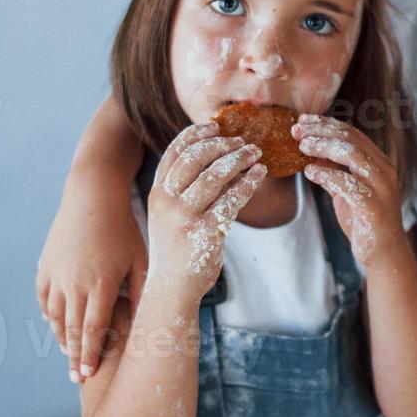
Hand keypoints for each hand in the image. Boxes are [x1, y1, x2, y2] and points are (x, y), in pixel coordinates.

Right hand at [38, 164, 148, 384]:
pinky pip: (43, 297)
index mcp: (101, 284)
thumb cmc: (124, 228)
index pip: (94, 329)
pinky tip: (54, 325)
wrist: (92, 197)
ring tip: (68, 355)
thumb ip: (144, 289)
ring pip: (55, 316)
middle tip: (77, 378)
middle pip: (72, 329)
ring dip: (61, 338)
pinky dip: (48, 314)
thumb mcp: (141, 258)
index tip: (88, 375)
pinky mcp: (45, 265)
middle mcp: (74, 283)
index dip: (90, 355)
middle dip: (74, 356)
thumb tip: (150, 318)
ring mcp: (56, 275)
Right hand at [145, 122, 266, 297]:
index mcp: (158, 193)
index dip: (195, 135)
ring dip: (239, 160)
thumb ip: (187, 189)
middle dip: (221, 144)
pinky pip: (232, 199)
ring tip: (256, 153)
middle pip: (195, 158)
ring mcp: (184, 217)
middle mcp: (167, 201)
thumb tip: (221, 158)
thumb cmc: (178, 250)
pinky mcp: (205, 232)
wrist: (173, 289)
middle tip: (243, 141)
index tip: (215, 126)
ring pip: (214, 175)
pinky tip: (259, 175)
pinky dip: (248, 183)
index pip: (174, 152)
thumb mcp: (172, 216)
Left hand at [292, 115, 407, 265]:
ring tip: (302, 147)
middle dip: (321, 131)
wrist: (384, 253)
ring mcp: (381, 188)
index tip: (302, 122)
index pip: (353, 133)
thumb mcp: (345, 192)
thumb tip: (311, 156)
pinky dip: (327, 175)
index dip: (326, 124)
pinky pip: (348, 185)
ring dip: (324, 147)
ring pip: (353, 155)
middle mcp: (384, 171)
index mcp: (379, 163)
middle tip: (296, 131)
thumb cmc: (364, 220)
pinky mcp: (374, 207)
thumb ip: (333, 173)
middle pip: (352, 139)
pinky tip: (310, 172)